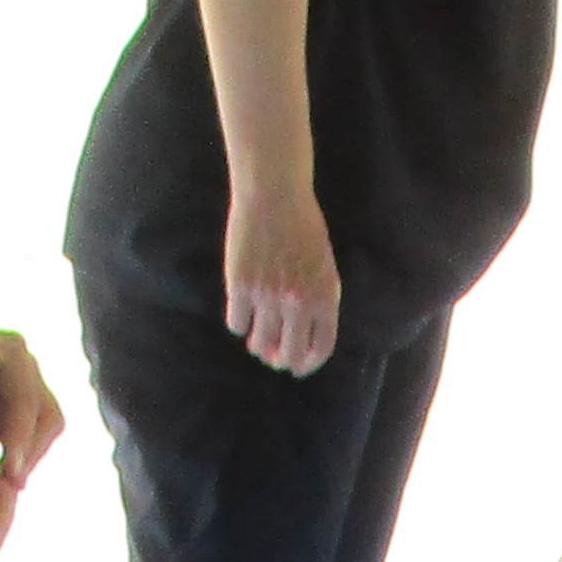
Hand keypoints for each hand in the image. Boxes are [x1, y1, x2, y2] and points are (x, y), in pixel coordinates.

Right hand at [224, 179, 341, 375]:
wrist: (274, 194)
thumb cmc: (302, 226)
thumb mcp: (323, 266)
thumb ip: (319, 300)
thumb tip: (302, 336)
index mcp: (324, 297)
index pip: (319, 348)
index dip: (307, 364)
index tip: (297, 367)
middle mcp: (298, 302)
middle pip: (288, 353)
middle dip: (279, 360)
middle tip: (271, 356)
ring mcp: (268, 296)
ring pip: (260, 342)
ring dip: (257, 344)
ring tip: (256, 335)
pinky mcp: (240, 286)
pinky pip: (236, 323)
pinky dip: (239, 322)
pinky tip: (241, 309)